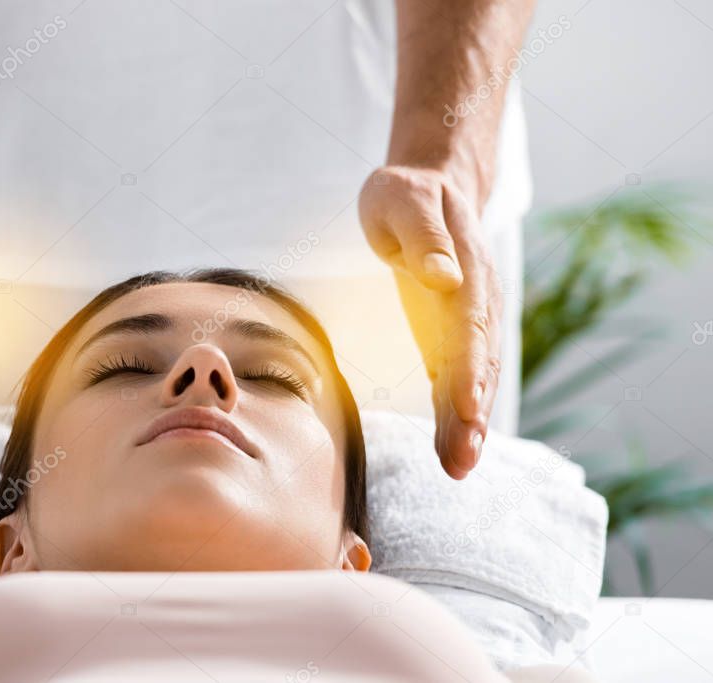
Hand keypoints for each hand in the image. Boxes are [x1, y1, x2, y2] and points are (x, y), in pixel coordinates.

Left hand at [358, 165, 501, 478]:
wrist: (431, 186)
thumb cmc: (408, 192)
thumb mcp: (405, 200)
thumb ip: (424, 237)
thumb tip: (443, 277)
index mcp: (466, 270)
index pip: (469, 326)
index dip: (468, 368)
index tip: (463, 406)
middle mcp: (475, 302)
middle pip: (478, 364)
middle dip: (471, 414)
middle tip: (462, 461)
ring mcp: (466, 322)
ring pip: (472, 379)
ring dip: (468, 424)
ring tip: (458, 467)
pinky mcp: (449, 334)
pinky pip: (455, 378)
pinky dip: (456, 414)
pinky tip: (451, 448)